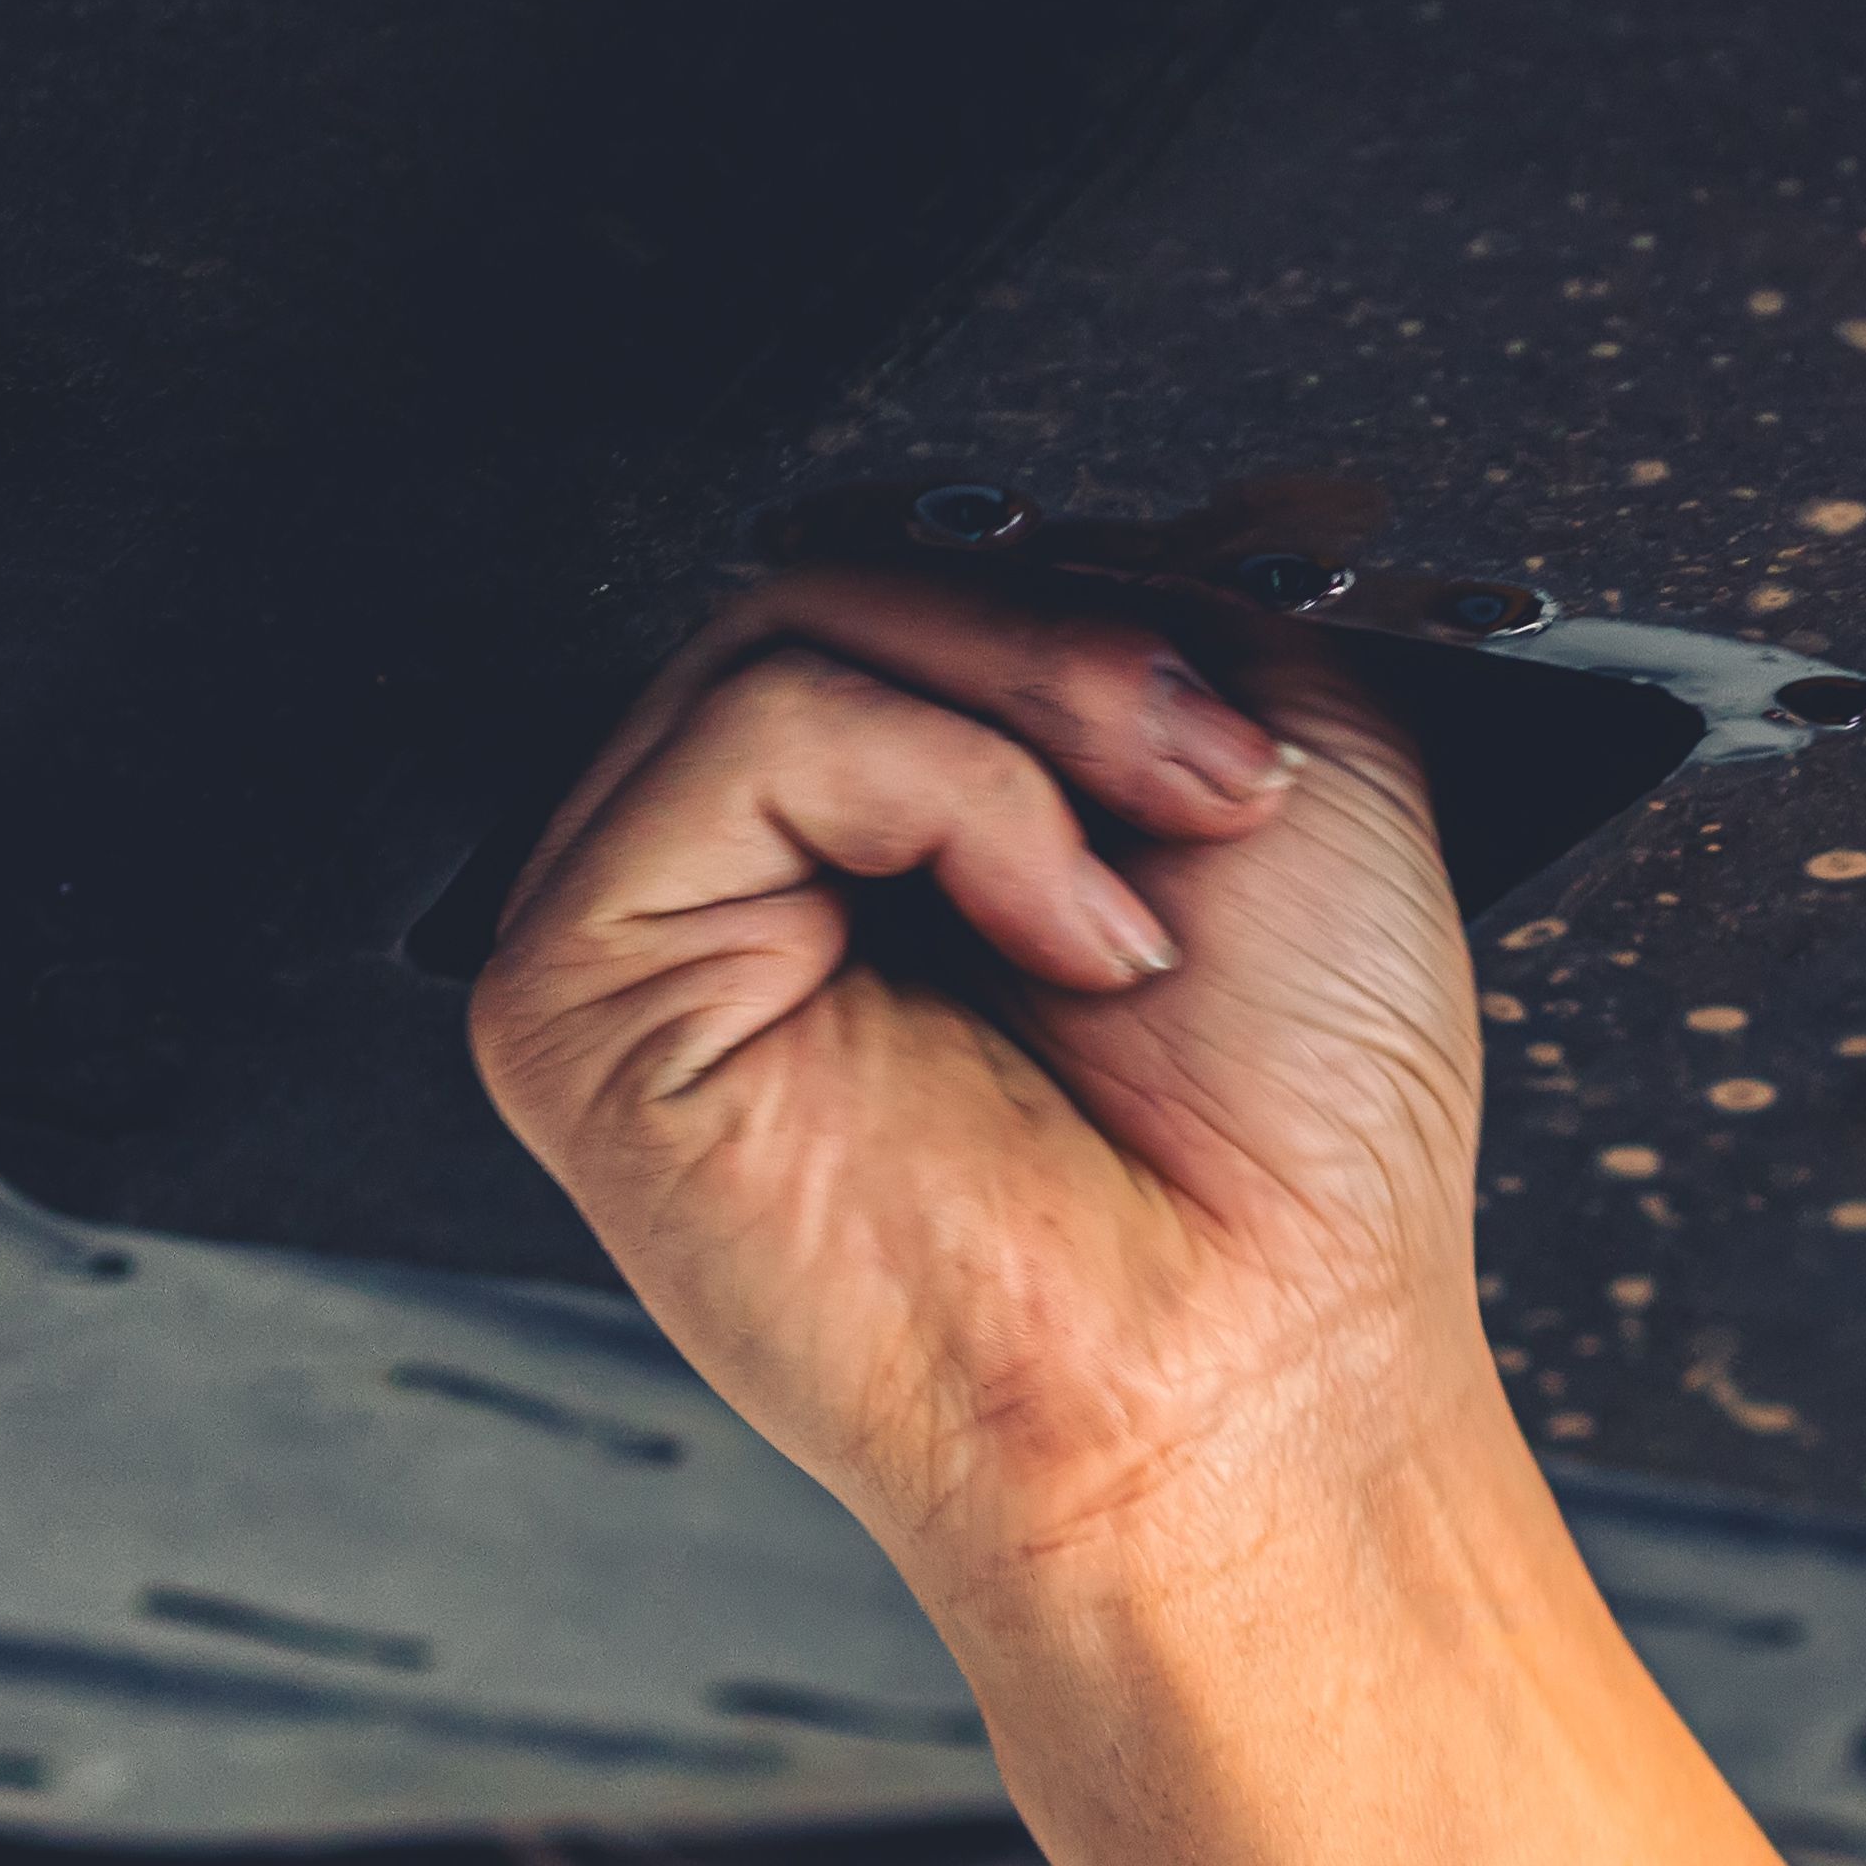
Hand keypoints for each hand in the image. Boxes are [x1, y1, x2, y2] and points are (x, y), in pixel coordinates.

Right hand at [468, 566, 1494, 1603]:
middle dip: (1063, 648)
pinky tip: (1052, 939)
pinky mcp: (575, 995)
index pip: (890, 579)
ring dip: (1026, 720)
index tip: (1228, 714)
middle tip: (1213, 786)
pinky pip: (750, 736)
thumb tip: (1151, 491)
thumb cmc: (1291, 1158)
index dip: (1061, 600)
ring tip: (1136, 898)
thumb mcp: (1288, 774)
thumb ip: (1176, 610)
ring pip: (783, 628)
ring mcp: (644, 935)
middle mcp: (745, 887)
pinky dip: (946, 793)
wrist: (1266, 1373)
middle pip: (827, 578)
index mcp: (877, 843)